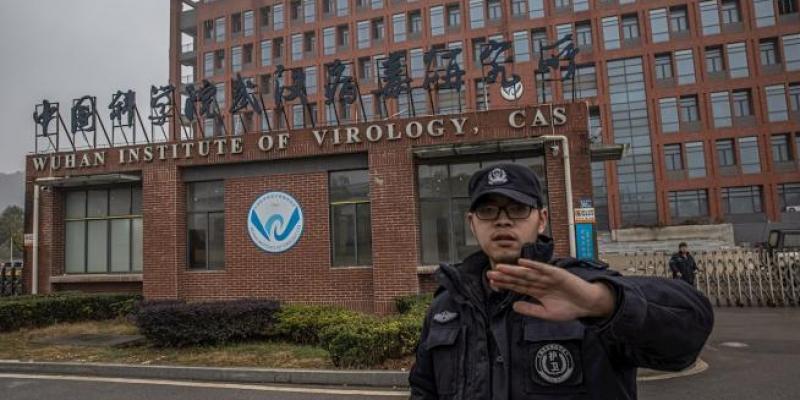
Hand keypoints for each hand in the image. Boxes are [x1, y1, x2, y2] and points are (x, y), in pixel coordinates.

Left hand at [486, 258, 615, 320]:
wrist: (588, 305)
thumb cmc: (570, 308)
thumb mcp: (546, 313)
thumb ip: (530, 309)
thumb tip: (513, 306)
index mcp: (537, 291)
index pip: (517, 286)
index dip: (505, 284)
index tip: (492, 282)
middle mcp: (540, 282)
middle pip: (519, 279)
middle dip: (504, 277)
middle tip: (490, 274)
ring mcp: (548, 277)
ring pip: (527, 273)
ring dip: (514, 270)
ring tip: (501, 268)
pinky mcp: (557, 274)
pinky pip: (543, 269)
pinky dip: (533, 265)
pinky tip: (521, 263)